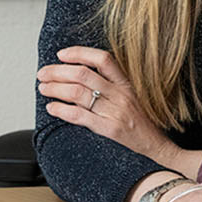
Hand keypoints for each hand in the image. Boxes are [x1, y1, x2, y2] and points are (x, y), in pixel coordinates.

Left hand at [37, 46, 181, 167]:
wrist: (158, 149)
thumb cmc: (141, 123)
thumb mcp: (131, 97)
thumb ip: (110, 85)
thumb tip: (79, 74)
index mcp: (126, 84)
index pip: (102, 59)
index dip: (79, 53)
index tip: (61, 54)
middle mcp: (120, 94)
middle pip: (83, 74)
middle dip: (58, 72)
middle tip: (43, 74)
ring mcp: (115, 112)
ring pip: (78, 93)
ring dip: (56, 89)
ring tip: (44, 88)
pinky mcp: (109, 130)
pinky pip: (80, 116)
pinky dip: (62, 110)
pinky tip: (52, 108)